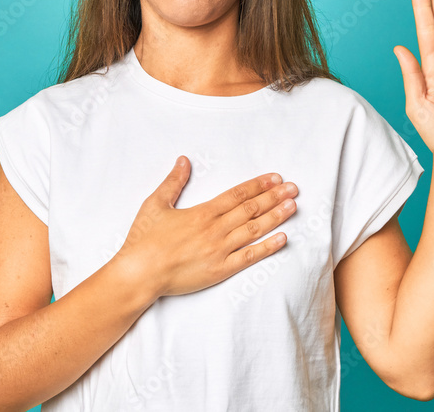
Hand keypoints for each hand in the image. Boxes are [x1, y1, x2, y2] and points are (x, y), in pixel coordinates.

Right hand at [113, 156, 297, 298]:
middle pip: (251, 209)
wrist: (139, 274)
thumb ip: (173, 182)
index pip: (237, 195)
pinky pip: (249, 257)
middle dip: (274, 197)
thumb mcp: (155, 204)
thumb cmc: (144, 240)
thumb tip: (183, 161)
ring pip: (254, 230)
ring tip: (293, 206)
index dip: (258, 185)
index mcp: (202, 213)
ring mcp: (219, 251)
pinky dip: (267, 247)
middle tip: (294, 188)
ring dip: (276, 217)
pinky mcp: (220, 270)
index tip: (275, 178)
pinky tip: (282, 238)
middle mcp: (215, 230)